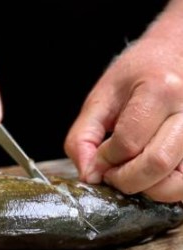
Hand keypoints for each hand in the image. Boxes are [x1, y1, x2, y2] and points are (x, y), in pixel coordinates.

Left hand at [65, 4, 182, 202]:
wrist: (177, 53)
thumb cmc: (138, 75)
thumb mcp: (101, 99)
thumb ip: (83, 138)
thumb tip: (89, 176)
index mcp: (160, 89)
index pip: (128, 142)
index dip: (106, 159)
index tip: (98, 158)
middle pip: (157, 163)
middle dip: (125, 179)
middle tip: (111, 173)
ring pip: (178, 182)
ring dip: (146, 188)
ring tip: (131, 172)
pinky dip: (164, 190)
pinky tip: (150, 175)